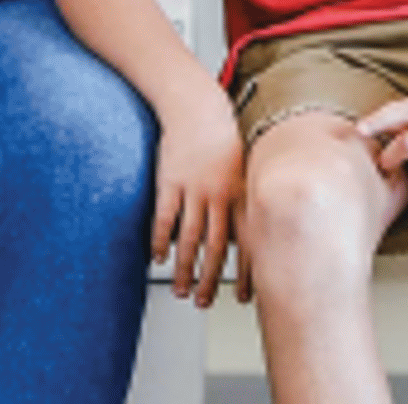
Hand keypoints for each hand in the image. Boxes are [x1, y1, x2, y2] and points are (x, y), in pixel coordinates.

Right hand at [154, 85, 245, 307]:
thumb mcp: (243, 168)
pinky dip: (161, 242)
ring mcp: (193, 188)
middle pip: (216, 247)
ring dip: (184, 269)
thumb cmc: (220, 139)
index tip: (244, 298)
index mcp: (240, 193)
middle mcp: (218, 194)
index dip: (247, 274)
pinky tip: (158, 258)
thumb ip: (245, 201)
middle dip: (211, 280)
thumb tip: (249, 236)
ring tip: (181, 290)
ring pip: (189, 239)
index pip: (247, 242)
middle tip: (204, 302)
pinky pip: (165, 219)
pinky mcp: (169, 182)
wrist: (196, 107)